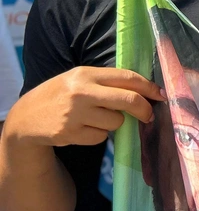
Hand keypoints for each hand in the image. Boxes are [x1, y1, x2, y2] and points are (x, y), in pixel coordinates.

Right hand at [6, 68, 161, 148]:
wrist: (25, 118)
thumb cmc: (60, 95)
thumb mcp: (79, 80)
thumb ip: (107, 83)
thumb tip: (145, 91)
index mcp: (85, 74)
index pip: (127, 78)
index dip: (148, 87)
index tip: (161, 94)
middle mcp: (81, 92)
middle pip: (128, 100)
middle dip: (144, 109)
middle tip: (149, 115)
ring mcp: (75, 114)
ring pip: (116, 122)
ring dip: (114, 123)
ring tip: (96, 118)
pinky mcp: (70, 133)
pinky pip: (101, 137)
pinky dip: (98, 135)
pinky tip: (82, 129)